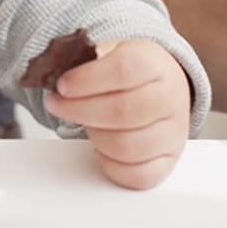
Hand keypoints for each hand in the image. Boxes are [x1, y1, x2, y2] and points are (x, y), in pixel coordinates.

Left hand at [45, 39, 191, 189]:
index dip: (85, 80)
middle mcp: (170, 99)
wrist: (159, 86)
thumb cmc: (129, 72)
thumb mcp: (109, 52)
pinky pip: (138, 175)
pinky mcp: (167, 162)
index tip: (61, 85)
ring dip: (94, 137)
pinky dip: (111, 165)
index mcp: (154, 64)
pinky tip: (100, 148)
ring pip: (127, 147)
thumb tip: (54, 70)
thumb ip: (84, 59)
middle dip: (78, 110)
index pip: (123, 70)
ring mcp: (172, 133)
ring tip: (85, 124)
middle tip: (57, 105)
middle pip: (123, 112)